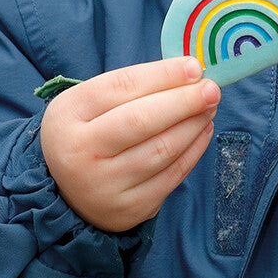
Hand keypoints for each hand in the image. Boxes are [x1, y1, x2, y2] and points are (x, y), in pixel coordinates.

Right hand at [40, 57, 219, 232]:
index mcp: (67, 115)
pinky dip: (193, 150)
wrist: (66, 189)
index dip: (162, 75)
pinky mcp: (128, 209)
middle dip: (184, 101)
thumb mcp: (93, 101)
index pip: (121, 87)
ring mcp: (103, 186)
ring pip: (161, 150)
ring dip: (193, 124)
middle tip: (211, 88)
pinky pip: (171, 176)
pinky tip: (202, 131)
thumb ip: (135, 85)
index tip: (194, 67)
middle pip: (140, 120)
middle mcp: (79, 153)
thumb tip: (190, 72)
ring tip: (209, 107)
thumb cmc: (89, 130)